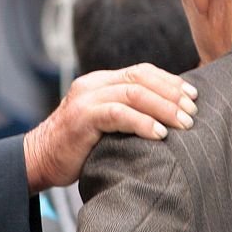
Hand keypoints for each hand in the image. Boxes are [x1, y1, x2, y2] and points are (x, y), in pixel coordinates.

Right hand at [22, 63, 197, 192]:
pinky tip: (160, 134)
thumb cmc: (77, 148)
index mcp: (100, 81)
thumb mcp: (104, 123)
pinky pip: (118, 114)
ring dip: (164, 108)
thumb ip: (126, 113)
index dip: (170, 81)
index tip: (192, 96)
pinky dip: (142, 122)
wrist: (38, 160)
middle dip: (172, 94)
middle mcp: (94, 84)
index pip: (142, 71)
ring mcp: (86, 99)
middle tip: (193, 112)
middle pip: (141, 78)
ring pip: (133, 93)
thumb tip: (168, 117)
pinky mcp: (82, 117)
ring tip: (184, 124)